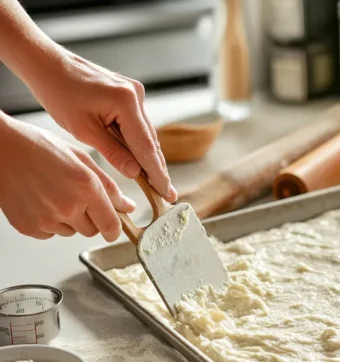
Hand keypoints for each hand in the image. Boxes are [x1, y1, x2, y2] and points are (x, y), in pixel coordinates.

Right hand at [0, 115, 135, 240]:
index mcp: (86, 188)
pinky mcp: (29, 227)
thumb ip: (108, 186)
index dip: (114, 229)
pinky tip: (40, 201)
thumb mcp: (81, 159)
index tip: (113, 228)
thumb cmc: (38, 148)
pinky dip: (49, 223)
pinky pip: (49, 233)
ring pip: (70, 231)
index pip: (111, 226)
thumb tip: (127, 207)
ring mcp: (47, 219)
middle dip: (90, 218)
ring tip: (54, 194)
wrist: (0, 150)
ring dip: (68, 220)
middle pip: (92, 231)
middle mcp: (68, 207)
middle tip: (76, 197)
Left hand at [24, 50, 176, 202]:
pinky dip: (137, 141)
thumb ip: (113, 152)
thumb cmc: (59, 93)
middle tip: (167, 193)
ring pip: (144, 132)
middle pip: (151, 140)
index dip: (157, 173)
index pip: (146, 146)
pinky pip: (137, 123)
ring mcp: (134, 92)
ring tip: (156, 182)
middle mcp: (136, 95)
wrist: (47, 64)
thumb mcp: (83, 129)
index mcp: (126, 102)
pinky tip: (140, 159)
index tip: (167, 192)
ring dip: (147, 156)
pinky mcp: (128, 93)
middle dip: (157, 168)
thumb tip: (135, 173)